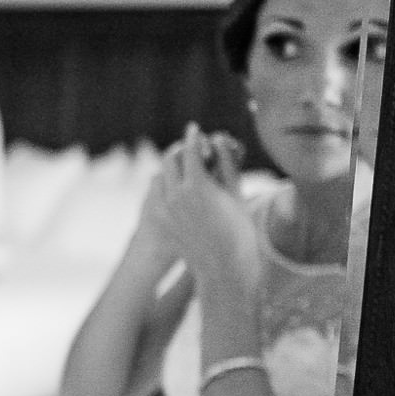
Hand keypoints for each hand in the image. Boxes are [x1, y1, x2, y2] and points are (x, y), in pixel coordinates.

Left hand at [154, 123, 257, 288]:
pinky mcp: (160, 221)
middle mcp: (175, 195)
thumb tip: (218, 138)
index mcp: (197, 185)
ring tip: (183, 167)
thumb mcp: (236, 193)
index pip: (190, 150)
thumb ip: (226, 162)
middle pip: (170, 160)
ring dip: (170, 168)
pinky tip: (175, 187)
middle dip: (179, 150)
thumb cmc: (238, 229)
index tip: (194, 128)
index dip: (192, 136)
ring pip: (160, 177)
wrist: (223, 267)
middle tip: (189, 147)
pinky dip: (163, 186)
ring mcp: (165, 209)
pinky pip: (156, 195)